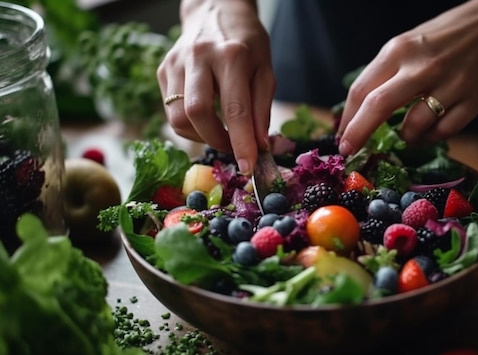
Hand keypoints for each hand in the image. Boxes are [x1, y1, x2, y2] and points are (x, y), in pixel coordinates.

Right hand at [157, 0, 274, 175]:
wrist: (216, 11)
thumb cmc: (247, 43)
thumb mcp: (266, 71)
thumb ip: (262, 110)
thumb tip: (258, 146)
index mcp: (232, 56)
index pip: (235, 110)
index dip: (241, 144)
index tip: (248, 168)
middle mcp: (199, 57)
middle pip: (197, 113)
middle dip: (216, 141)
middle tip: (233, 149)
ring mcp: (175, 63)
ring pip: (178, 117)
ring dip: (200, 136)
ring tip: (219, 132)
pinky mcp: (162, 70)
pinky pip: (171, 110)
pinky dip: (190, 124)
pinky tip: (205, 116)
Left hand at [337, 0, 477, 155]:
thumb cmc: (443, 38)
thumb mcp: (407, 45)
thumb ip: (384, 75)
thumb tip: (356, 114)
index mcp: (400, 50)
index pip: (361, 90)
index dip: (347, 119)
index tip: (341, 137)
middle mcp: (422, 66)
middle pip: (378, 107)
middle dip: (358, 134)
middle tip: (349, 150)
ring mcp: (450, 84)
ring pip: (413, 127)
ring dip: (405, 137)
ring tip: (409, 131)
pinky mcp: (473, 100)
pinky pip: (443, 132)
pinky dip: (432, 136)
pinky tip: (432, 127)